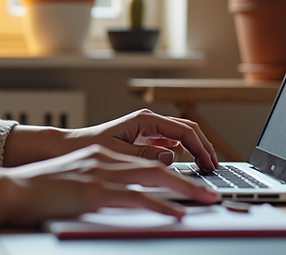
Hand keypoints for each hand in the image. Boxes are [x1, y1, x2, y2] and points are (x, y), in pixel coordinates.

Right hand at [0, 145, 218, 227]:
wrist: (14, 189)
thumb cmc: (42, 190)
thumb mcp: (79, 180)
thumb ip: (105, 181)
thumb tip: (132, 193)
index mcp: (104, 156)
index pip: (148, 160)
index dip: (176, 170)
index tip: (195, 184)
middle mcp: (106, 159)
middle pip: (159, 166)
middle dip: (190, 179)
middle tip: (212, 194)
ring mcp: (101, 174)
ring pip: (153, 177)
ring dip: (185, 190)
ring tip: (206, 201)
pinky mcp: (93, 191)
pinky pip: (135, 197)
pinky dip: (160, 205)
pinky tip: (175, 213)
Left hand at [64, 109, 218, 170]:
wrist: (72, 146)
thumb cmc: (90, 146)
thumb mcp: (118, 153)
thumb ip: (145, 154)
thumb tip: (170, 155)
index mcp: (145, 120)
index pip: (183, 130)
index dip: (200, 147)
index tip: (209, 163)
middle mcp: (149, 121)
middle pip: (188, 129)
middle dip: (204, 146)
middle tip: (213, 166)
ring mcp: (148, 128)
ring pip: (182, 134)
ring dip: (196, 148)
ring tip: (206, 166)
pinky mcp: (146, 138)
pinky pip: (172, 141)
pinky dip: (185, 151)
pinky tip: (190, 164)